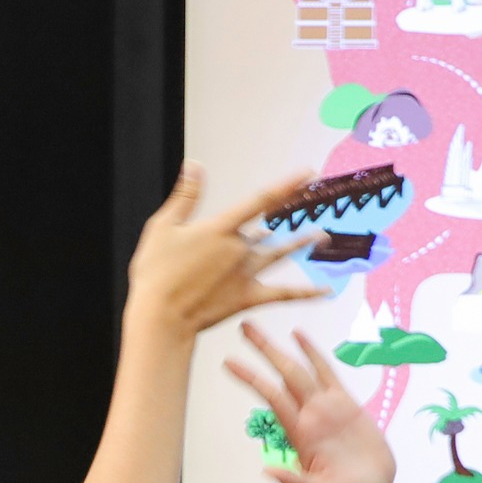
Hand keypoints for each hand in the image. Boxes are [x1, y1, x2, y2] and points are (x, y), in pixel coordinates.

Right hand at [124, 163, 328, 340]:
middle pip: (267, 229)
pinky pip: (284, 294)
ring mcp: (245, 274)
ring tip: (322, 236)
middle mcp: (238, 249)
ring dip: (301, 244)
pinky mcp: (247, 298)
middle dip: (286, 216)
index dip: (286, 185)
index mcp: (220, 229)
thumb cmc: (155, 274)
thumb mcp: (163, 227)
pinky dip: (306, 293)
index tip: (307, 173)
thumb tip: (196, 165)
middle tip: (310, 200)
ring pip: (280, 254)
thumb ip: (185, 196)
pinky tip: (326, 292)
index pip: (261, 200)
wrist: (160, 317)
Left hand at [225, 323, 395, 482]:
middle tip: (243, 325)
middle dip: (264, 350)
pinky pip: (327, 372)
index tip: (228, 362)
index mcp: (301, 432)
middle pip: (283, 374)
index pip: (272, 397)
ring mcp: (326, 408)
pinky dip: (314, 353)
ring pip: (300, 369)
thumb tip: (268, 473)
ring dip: (281, 348)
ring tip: (257, 328)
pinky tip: (299, 336)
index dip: (253, 378)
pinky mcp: (346, 405)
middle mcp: (309, 415)